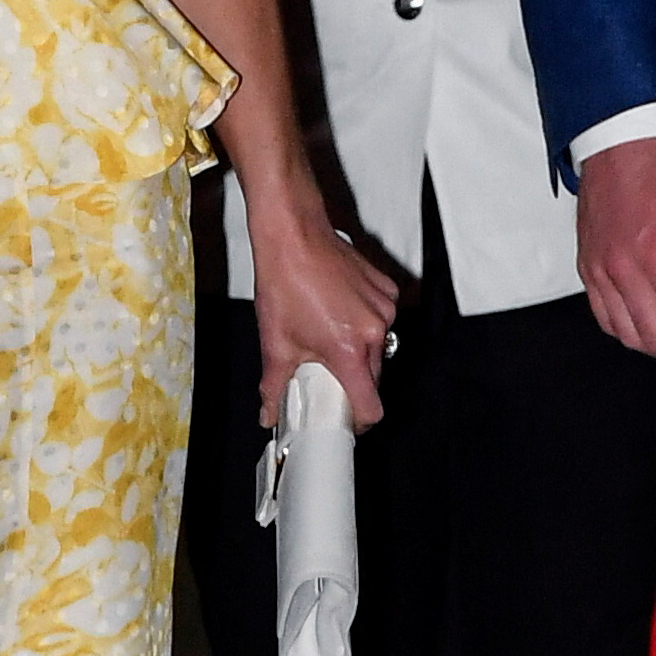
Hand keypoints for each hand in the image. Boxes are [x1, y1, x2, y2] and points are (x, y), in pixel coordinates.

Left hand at [247, 198, 397, 428]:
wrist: (294, 234)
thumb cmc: (284, 281)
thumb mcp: (275, 342)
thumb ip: (274, 386)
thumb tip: (268, 414)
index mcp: (349, 350)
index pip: (371, 406)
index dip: (359, 420)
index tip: (346, 420)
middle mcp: (374, 331)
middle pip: (374, 378)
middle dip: (352, 382)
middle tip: (326, 374)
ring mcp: (384, 308)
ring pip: (379, 348)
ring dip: (359, 351)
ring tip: (328, 335)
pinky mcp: (387, 289)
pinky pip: (382, 320)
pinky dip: (365, 324)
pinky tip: (340, 312)